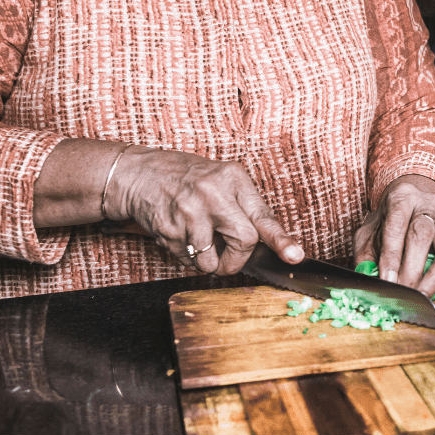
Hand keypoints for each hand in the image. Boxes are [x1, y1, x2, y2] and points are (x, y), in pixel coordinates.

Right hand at [103, 145, 304, 274]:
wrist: (139, 173)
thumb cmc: (186, 178)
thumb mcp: (222, 180)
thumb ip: (243, 207)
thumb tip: (267, 245)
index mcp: (233, 178)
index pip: (262, 215)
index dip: (281, 240)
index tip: (295, 256)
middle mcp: (214, 192)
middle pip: (244, 240)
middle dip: (238, 259)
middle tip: (229, 259)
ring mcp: (189, 209)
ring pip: (211, 259)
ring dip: (206, 262)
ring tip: (196, 240)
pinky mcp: (169, 226)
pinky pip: (187, 260)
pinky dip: (186, 257)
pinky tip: (179, 235)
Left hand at [353, 174, 434, 296]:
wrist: (414, 205)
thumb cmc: (389, 222)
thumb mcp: (369, 233)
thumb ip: (365, 255)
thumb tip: (369, 279)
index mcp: (401, 198)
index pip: (396, 223)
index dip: (392, 254)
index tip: (388, 279)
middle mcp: (428, 206)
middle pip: (423, 234)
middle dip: (412, 269)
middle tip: (402, 291)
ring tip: (422, 295)